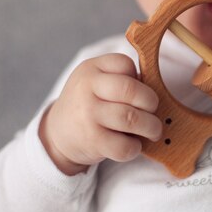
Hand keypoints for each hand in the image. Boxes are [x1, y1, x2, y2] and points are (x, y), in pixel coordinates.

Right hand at [39, 54, 161, 174]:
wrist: (57, 135)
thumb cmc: (89, 104)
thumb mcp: (96, 80)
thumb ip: (122, 78)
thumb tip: (154, 88)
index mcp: (91, 68)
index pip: (125, 64)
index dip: (140, 77)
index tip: (138, 91)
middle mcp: (87, 89)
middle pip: (131, 90)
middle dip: (151, 102)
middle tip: (153, 111)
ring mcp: (88, 115)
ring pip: (132, 118)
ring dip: (151, 127)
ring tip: (153, 130)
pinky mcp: (93, 141)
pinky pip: (125, 145)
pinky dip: (135, 147)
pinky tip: (133, 144)